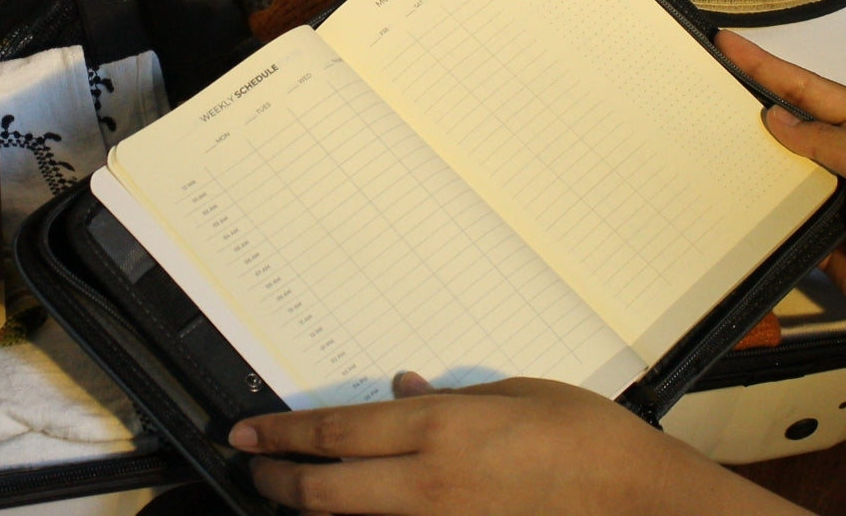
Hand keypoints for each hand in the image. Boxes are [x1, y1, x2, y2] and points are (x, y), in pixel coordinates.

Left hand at [228, 373, 810, 515]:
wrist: (643, 505)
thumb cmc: (584, 437)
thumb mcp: (513, 392)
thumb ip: (448, 396)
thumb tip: (400, 388)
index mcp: (440, 429)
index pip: (336, 432)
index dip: (282, 434)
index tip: (247, 432)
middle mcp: (430, 485)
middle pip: (328, 490)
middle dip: (278, 479)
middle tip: (250, 469)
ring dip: (313, 509)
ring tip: (286, 494)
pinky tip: (354, 511)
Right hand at [714, 29, 845, 289]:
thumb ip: (832, 139)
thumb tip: (780, 119)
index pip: (806, 90)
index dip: (764, 65)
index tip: (726, 40)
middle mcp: (845, 162)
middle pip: (790, 131)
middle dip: (748, 111)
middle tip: (705, 89)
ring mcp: (837, 205)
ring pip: (781, 177)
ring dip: (748, 169)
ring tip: (706, 147)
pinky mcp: (830, 250)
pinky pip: (785, 231)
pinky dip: (759, 226)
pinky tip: (730, 211)